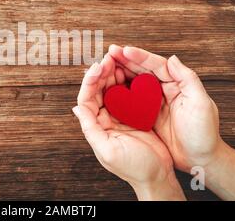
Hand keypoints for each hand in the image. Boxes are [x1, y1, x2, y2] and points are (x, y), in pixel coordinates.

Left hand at [74, 54, 184, 199]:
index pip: (87, 98)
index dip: (91, 81)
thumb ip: (90, 129)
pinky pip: (128, 94)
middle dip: (102, 72)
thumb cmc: (135, 168)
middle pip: (99, 90)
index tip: (99, 66)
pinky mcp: (135, 116)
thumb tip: (76, 108)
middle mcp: (105, 120)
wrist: (158, 177)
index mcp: (96, 127)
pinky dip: (128, 82)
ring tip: (118, 59)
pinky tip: (131, 72)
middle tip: (109, 56)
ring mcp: (120, 117)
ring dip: (113, 74)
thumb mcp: (108, 151)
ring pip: (113, 89)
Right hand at [108, 45, 221, 172]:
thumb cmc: (204, 134)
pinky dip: (119, 91)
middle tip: (110, 52)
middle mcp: (164, 89)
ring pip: (133, 81)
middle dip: (125, 60)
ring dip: (120, 72)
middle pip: (142, 69)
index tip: (124, 50)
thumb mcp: (201, 105)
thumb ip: (188, 79)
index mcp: (177, 84)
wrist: (200, 160)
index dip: (140, 56)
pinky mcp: (146, 115)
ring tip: (105, 65)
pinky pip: (130, 99)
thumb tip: (172, 58)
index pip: (157, 65)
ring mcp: (153, 102)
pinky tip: (108, 88)